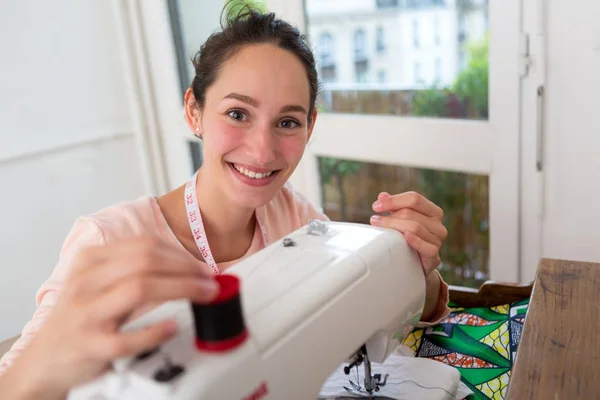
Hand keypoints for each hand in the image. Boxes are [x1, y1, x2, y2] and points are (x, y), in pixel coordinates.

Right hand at [13, 236, 217, 397]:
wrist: (43, 360)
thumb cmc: (79, 318)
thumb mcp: (97, 283)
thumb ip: (133, 270)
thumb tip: (186, 267)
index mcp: (90, 261)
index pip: (143, 245)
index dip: (180, 254)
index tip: (202, 266)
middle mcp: (85, 282)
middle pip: (146, 262)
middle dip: (186, 269)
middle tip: (210, 281)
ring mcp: (86, 314)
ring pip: (140, 288)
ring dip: (181, 289)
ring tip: (204, 295)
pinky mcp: (90, 345)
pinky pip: (127, 336)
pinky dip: (155, 330)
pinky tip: (172, 326)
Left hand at [370, 191, 447, 275]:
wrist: (416, 263)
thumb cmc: (408, 238)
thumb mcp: (401, 219)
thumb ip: (394, 206)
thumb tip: (382, 196)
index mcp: (433, 211)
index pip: (414, 199)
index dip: (393, 200)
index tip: (376, 206)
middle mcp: (438, 224)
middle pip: (410, 213)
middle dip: (389, 216)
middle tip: (374, 220)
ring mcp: (438, 240)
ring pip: (414, 227)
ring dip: (394, 226)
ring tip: (379, 228)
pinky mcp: (435, 256)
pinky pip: (426, 246)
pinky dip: (414, 241)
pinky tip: (404, 237)